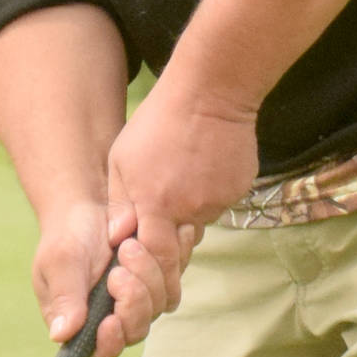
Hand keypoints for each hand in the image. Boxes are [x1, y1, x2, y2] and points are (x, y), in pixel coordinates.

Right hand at [31, 198, 172, 356]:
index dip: (108, 346)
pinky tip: (159, 243)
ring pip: (158, 307)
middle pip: (134, 331)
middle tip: (119, 269)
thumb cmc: (66, 235)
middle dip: (132, 299)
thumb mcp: (61, 262)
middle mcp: (109, 320)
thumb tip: (61, 335)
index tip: (111, 320)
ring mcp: (137, 304)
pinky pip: (174, 283)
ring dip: (148, 276)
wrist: (89, 206)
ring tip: (130, 245)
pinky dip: (170, 262)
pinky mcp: (157, 285)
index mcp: (78, 324)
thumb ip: (64, 296)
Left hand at [105, 75, 257, 309]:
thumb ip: (119, 204)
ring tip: (181, 172)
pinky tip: (202, 164)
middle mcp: (190, 210)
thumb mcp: (122, 158)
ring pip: (199, 221)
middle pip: (180, 243)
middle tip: (162, 205)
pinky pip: (218, 202)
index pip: (156, 257)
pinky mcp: (237, 189)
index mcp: (157, 205)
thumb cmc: (159, 120)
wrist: (211, 92)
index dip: (150, 264)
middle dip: (169, 237)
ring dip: (188, 210)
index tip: (142, 257)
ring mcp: (218, 201)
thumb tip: (118, 239)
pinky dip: (208, 192)